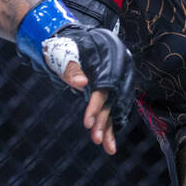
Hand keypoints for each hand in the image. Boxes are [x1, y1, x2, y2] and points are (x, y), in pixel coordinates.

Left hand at [18, 0, 135, 153]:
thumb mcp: (64, 53)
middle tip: (95, 139)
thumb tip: (81, 83)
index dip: (97, 104)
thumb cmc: (65, 45)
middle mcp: (121, 64)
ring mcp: (120, 75)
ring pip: (116, 104)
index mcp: (110, 51)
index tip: (87, 123)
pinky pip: (115, 106)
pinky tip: (110, 141)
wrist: (71, 38)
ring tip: (107, 148)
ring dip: (110, 126)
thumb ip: (71, 68)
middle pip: (114, 96)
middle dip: (105, 119)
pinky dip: (112, 123)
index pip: (105, 83)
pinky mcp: (115, 86)